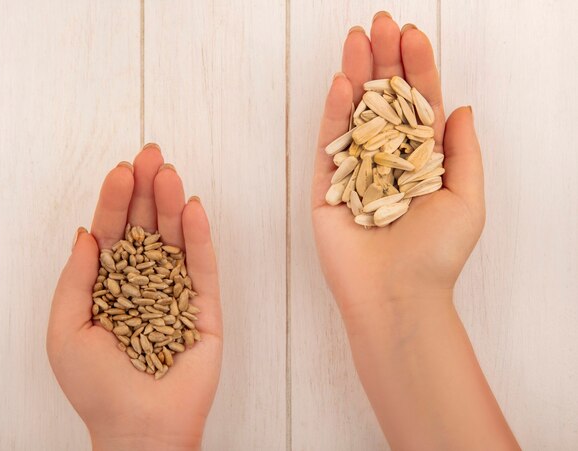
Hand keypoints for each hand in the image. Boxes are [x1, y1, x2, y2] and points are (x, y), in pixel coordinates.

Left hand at [47, 144, 221, 450]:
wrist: (138, 425)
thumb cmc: (96, 385)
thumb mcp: (67, 328)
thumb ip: (77, 279)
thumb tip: (86, 233)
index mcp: (110, 286)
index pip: (113, 234)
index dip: (114, 200)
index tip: (120, 169)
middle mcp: (145, 283)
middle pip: (147, 227)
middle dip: (146, 189)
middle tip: (150, 153)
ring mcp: (177, 292)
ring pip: (176, 239)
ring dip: (172, 204)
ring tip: (169, 171)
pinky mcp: (206, 306)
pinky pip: (204, 266)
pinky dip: (199, 237)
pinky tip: (193, 208)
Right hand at [312, 15, 518, 449]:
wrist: (398, 295)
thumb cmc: (436, 255)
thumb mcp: (467, 198)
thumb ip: (463, 151)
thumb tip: (459, 106)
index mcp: (421, 161)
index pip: (418, 106)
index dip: (417, 70)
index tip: (412, 36)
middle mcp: (386, 161)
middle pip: (384, 102)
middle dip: (383, 61)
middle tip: (380, 23)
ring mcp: (354, 171)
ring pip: (353, 115)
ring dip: (355, 75)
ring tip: (357, 39)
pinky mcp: (326, 186)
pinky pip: (328, 143)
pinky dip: (332, 112)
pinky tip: (338, 82)